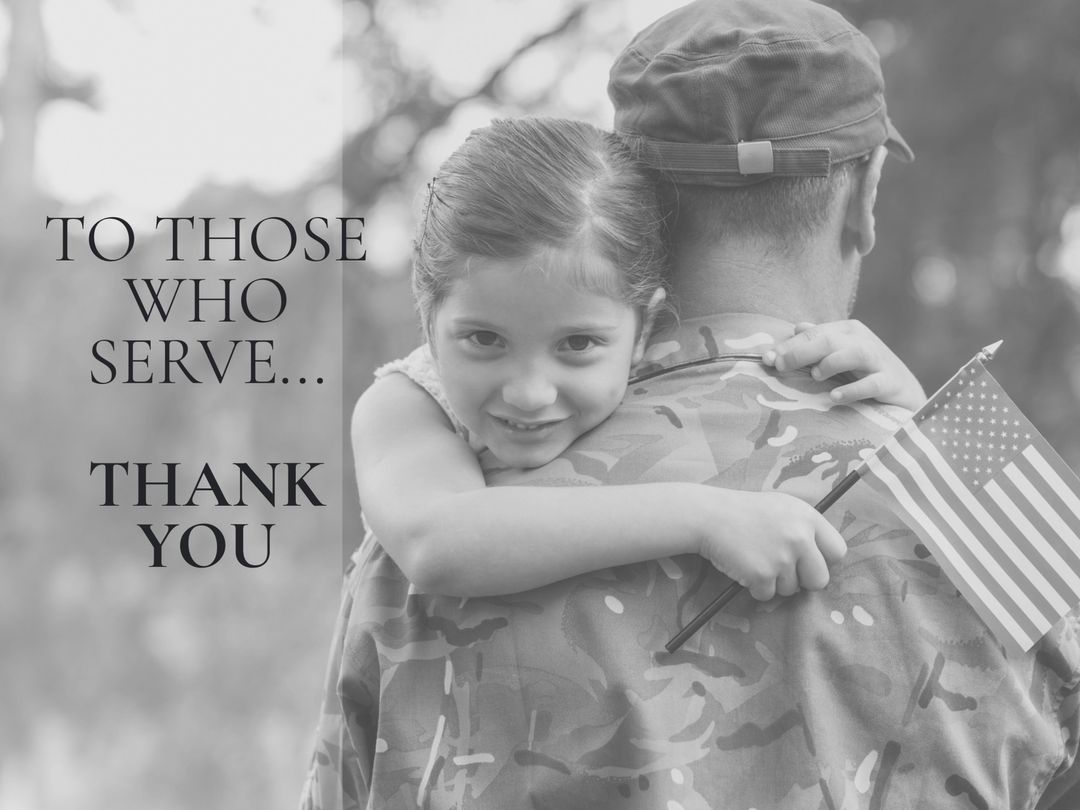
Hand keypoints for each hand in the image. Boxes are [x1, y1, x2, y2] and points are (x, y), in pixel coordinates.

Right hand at [696, 490, 846, 600]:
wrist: (708, 515)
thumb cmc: (744, 512)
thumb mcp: (782, 507)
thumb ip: (805, 527)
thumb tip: (824, 557)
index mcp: (808, 517)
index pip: (838, 551)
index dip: (823, 561)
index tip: (808, 562)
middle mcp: (800, 537)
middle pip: (819, 579)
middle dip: (802, 580)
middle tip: (780, 569)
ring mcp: (781, 557)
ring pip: (791, 590)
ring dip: (774, 583)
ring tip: (756, 559)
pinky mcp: (762, 574)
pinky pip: (766, 595)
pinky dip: (754, 587)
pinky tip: (743, 566)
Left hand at [762, 320, 925, 410]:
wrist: (905, 394)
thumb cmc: (864, 372)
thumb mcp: (839, 354)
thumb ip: (817, 342)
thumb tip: (795, 326)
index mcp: (847, 331)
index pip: (813, 333)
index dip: (788, 346)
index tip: (766, 359)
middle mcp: (863, 341)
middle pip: (829, 340)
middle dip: (800, 352)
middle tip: (779, 366)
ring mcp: (879, 362)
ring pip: (854, 354)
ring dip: (830, 363)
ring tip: (815, 375)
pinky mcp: (891, 383)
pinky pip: (872, 384)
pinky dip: (853, 389)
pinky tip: (835, 396)